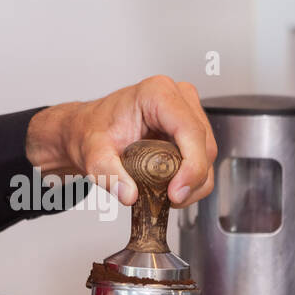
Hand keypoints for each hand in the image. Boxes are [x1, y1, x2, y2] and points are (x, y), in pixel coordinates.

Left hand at [24, 76, 215, 207]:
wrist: (87, 128)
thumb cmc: (92, 130)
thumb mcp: (92, 154)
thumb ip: (108, 174)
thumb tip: (129, 194)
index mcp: (156, 93)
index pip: (190, 131)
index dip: (191, 166)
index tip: (177, 193)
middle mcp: (178, 97)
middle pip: (204, 145)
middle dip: (192, 180)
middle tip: (170, 200)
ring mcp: (187, 110)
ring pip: (207, 154)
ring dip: (194, 182)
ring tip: (167, 195)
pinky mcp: (190, 127)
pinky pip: (202, 157)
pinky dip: (192, 178)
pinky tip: (172, 187)